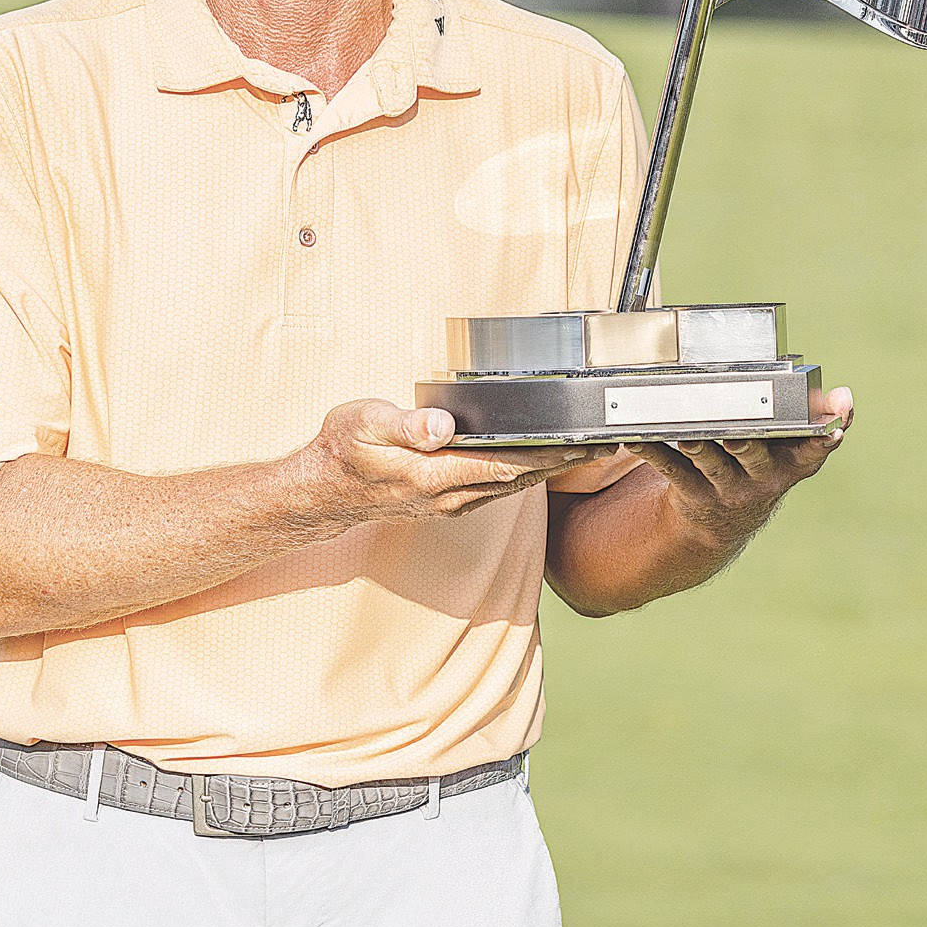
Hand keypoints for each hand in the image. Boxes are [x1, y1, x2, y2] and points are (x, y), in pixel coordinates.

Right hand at [300, 399, 618, 523]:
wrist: (323, 489)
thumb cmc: (343, 450)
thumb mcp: (365, 423)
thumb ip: (406, 425)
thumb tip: (442, 424)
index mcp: (432, 474)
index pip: (503, 465)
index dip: (546, 456)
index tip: (581, 443)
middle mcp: (447, 495)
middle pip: (518, 479)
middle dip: (561, 463)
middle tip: (603, 443)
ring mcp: (449, 503)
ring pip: (511, 487)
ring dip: (548, 470)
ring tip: (584, 450)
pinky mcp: (447, 502)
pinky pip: (496, 489)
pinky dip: (524, 475)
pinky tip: (539, 462)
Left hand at [624, 386, 853, 551]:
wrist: (722, 522)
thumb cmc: (759, 465)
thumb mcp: (789, 449)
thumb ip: (812, 418)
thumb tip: (845, 395)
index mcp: (790, 463)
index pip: (812, 451)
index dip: (821, 442)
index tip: (833, 431)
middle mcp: (760, 478)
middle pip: (752, 454)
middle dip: (745, 442)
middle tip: (736, 430)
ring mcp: (726, 488)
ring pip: (711, 462)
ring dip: (699, 445)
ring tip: (687, 431)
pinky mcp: (692, 492)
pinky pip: (672, 469)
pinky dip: (655, 452)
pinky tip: (637, 437)